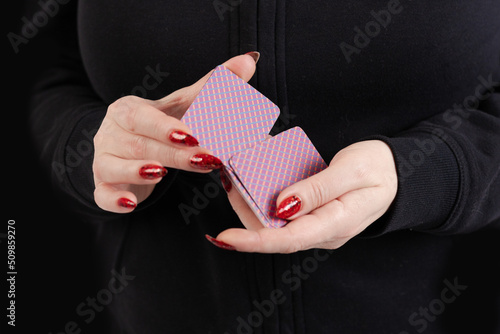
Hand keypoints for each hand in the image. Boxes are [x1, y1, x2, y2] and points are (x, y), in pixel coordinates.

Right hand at [92, 54, 257, 212]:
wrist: (126, 147)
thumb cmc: (158, 125)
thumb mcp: (183, 106)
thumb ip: (213, 85)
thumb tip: (249, 60)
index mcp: (127, 110)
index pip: (142, 116)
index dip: (165, 126)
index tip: (194, 135)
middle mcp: (110, 133)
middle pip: (137, 143)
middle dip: (171, 153)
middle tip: (204, 161)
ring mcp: (102, 160)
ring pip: (113, 166)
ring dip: (136, 172)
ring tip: (161, 174)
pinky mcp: (102, 185)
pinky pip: (101, 193)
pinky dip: (114, 199)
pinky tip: (131, 203)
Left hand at [214, 140, 397, 252]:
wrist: (395, 172)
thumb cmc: (378, 170)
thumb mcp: (352, 172)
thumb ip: (317, 190)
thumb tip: (281, 206)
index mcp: (335, 225)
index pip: (288, 240)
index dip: (253, 240)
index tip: (224, 236)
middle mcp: (322, 231)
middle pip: (274, 231)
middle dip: (244, 211)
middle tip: (227, 180)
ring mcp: (316, 225)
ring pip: (274, 221)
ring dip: (250, 201)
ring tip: (234, 175)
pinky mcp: (312, 214)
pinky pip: (282, 211)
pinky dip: (263, 195)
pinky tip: (252, 177)